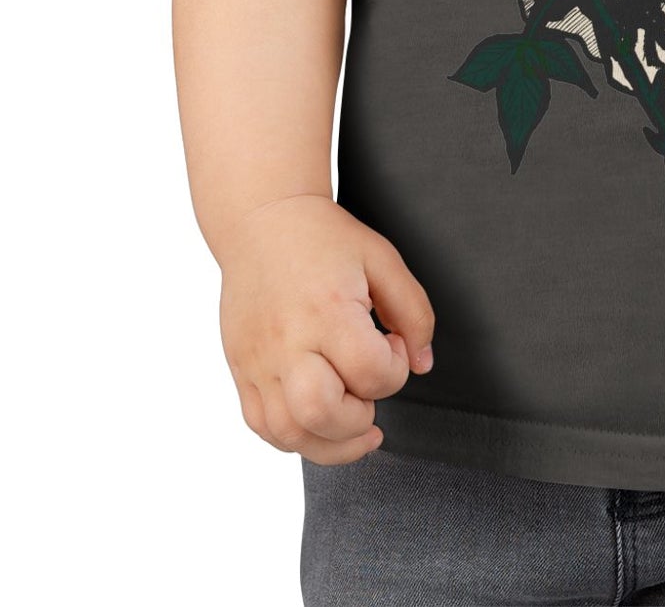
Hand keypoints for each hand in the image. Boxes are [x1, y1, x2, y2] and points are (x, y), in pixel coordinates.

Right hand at [216, 194, 436, 465]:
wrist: (261, 222)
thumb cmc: (322, 238)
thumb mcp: (382, 258)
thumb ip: (413, 311)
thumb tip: (422, 364)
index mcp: (326, 309)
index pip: (369, 371)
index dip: (395, 369)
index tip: (393, 346)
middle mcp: (287, 341)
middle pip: (321, 412)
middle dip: (359, 418)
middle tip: (370, 390)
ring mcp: (259, 360)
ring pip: (289, 433)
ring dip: (331, 442)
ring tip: (354, 422)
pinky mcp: (242, 370)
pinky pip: (263, 426)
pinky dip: (296, 438)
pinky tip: (320, 423)